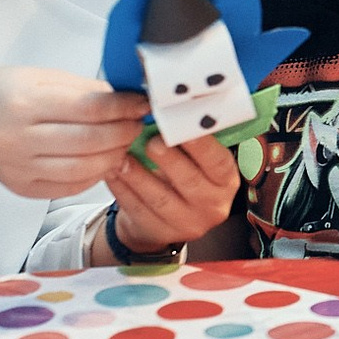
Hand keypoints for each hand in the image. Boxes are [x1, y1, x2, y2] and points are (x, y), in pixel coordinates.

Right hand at [0, 69, 146, 199]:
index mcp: (24, 102)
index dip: (123, 107)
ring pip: (84, 169)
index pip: (88, 108)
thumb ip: (84, 89)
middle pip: (89, 142)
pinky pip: (71, 186)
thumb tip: (128, 98)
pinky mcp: (24, 188)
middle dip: (123, 133)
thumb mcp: (41, 76)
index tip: (142, 103)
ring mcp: (19, 168)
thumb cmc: (4, 94)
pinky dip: (96, 174)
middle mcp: (18, 139)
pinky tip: (104, 159)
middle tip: (138, 124)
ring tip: (125, 142)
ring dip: (114, 156)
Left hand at [107, 130, 240, 254]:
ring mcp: (187, 223)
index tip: (181, 124)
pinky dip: (122, 190)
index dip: (201, 144)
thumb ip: (191, 138)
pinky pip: (138, 210)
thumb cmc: (182, 176)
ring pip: (160, 199)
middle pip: (190, 181)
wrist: (165, 217)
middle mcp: (212, 205)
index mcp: (225, 181)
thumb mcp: (196, 160)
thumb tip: (173, 105)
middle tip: (151, 141)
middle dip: (169, 159)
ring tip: (122, 156)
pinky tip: (112, 172)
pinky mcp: (161, 233)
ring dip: (139, 175)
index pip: (219, 162)